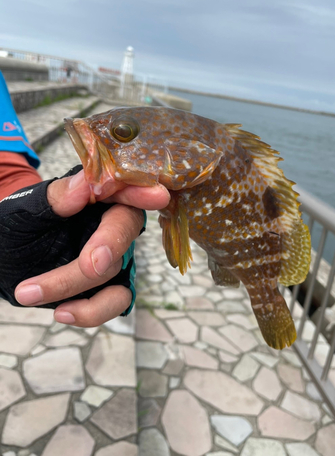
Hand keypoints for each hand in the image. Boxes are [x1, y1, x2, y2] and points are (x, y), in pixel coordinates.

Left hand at [0, 167, 169, 326]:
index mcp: (95, 195)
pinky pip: (117, 301)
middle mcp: (110, 223)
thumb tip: (85, 185)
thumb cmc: (16, 227)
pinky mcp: (110, 286)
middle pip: (125, 229)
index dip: (139, 192)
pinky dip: (92, 311)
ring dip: (77, 284)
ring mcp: (114, 256)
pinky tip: (61, 312)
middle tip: (90, 266)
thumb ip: (56, 197)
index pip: (122, 187)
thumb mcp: (24, 209)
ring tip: (30, 292)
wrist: (7, 261)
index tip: (156, 196)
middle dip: (109, 245)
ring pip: (117, 269)